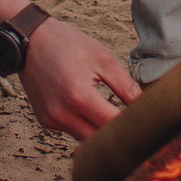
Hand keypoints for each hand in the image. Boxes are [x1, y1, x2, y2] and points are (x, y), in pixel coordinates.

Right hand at [20, 18, 139, 138]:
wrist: (30, 40)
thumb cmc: (68, 44)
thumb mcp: (104, 59)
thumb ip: (126, 86)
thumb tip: (146, 105)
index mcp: (79, 97)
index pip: (113, 125)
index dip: (134, 127)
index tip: (151, 125)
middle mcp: (62, 114)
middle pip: (100, 140)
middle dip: (120, 135)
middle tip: (139, 127)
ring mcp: (52, 120)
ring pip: (87, 139)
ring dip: (102, 132)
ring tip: (118, 118)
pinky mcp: (46, 121)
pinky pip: (73, 131)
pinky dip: (86, 125)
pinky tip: (93, 111)